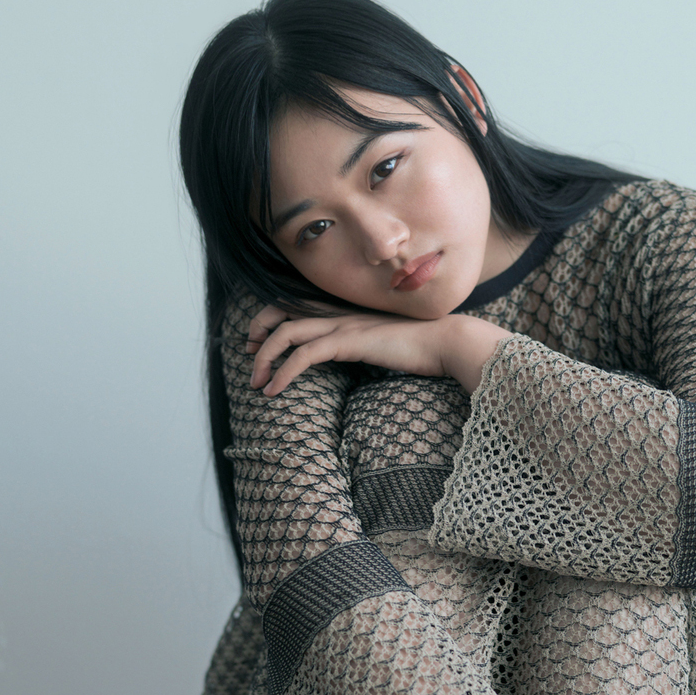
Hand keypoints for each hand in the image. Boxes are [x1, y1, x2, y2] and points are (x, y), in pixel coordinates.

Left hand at [246, 305, 508, 396]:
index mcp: (345, 311)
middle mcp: (339, 312)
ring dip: (265, 359)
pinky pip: (304, 355)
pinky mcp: (349, 342)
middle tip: (248, 357)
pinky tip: (274, 391)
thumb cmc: (423, 347)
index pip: (296, 303)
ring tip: (256, 384)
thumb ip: (365, 345)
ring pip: (287, 334)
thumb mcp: (385, 344)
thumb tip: (356, 358)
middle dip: (258, 334)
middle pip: (282, 311)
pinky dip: (284, 373)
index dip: (271, 317)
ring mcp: (343, 325)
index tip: (259, 341)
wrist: (447, 342)